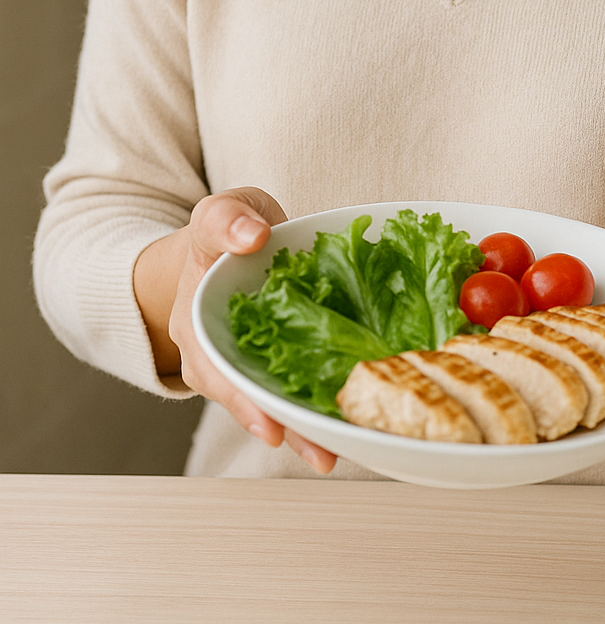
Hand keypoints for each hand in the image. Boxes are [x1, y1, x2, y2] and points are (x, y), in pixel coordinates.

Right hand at [134, 188, 336, 473]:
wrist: (233, 242)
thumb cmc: (227, 231)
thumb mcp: (220, 212)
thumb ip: (227, 219)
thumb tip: (251, 236)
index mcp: (195, 323)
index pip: (214, 368)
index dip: (241, 399)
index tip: (269, 425)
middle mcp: (217, 357)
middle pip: (248, 401)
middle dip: (283, 428)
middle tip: (320, 453)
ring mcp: (247, 364)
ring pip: (273, 404)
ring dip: (304, 432)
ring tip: (337, 454)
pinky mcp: (276, 364)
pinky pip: (294, 389)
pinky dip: (317, 407)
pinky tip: (347, 424)